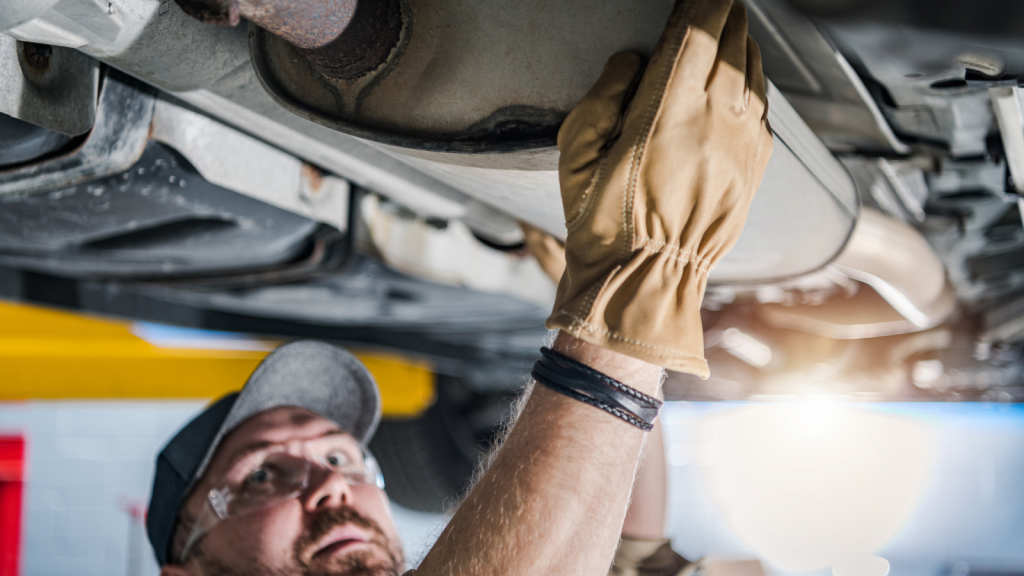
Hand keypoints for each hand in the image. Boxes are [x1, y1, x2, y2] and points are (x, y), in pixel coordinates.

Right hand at [548, 0, 772, 377]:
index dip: (700, 4)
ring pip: (755, 72)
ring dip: (743, 43)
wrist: (648, 280)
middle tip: (716, 1)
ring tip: (731, 27)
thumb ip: (603, 97)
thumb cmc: (603, 222)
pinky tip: (743, 76)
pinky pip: (765, 109)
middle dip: (725, 14)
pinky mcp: (755, 169)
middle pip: (732, 44)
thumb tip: (635, 59)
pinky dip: (755, 81)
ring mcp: (742, 147)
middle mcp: (713, 124)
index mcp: (664, 116)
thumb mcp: (575, 157)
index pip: (694, 36)